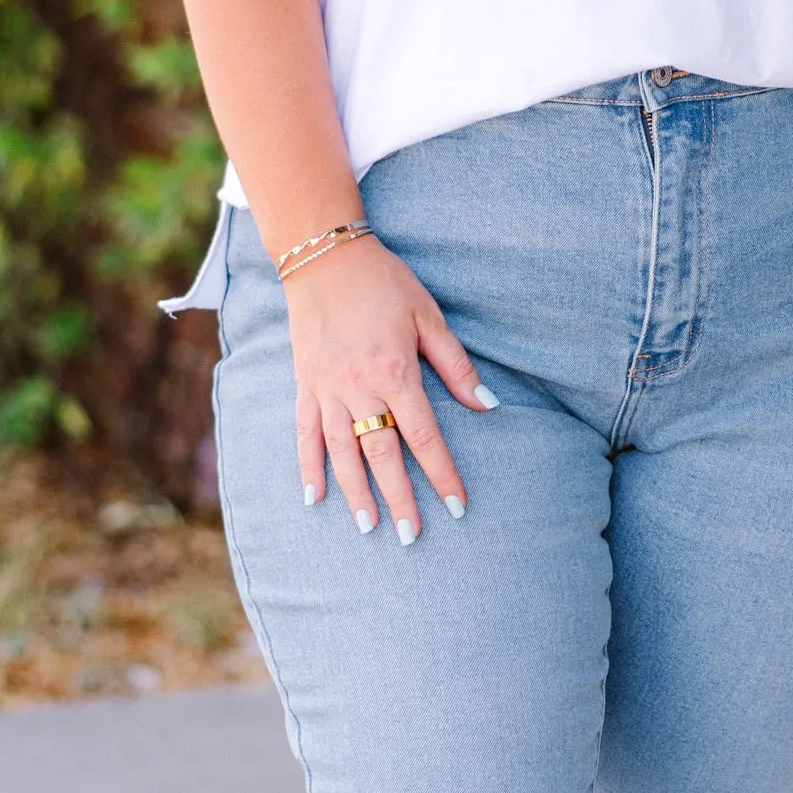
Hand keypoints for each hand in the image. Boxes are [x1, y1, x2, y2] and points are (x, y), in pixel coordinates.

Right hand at [285, 236, 495, 538]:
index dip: (442, 474)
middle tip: (411, 536)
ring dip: (356, 492)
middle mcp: (359, 388)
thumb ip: (455, 365)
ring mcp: (327, 389)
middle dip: (399, 498)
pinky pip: (305, 433)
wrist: (324, 257)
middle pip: (382, 454)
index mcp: (395, 372)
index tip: (456, 506)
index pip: (424, 437)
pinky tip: (315, 498)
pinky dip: (308, 467)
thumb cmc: (384, 283)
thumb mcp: (428, 316)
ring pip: (342, 452)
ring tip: (369, 526)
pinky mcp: (305, 385)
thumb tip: (487, 405)